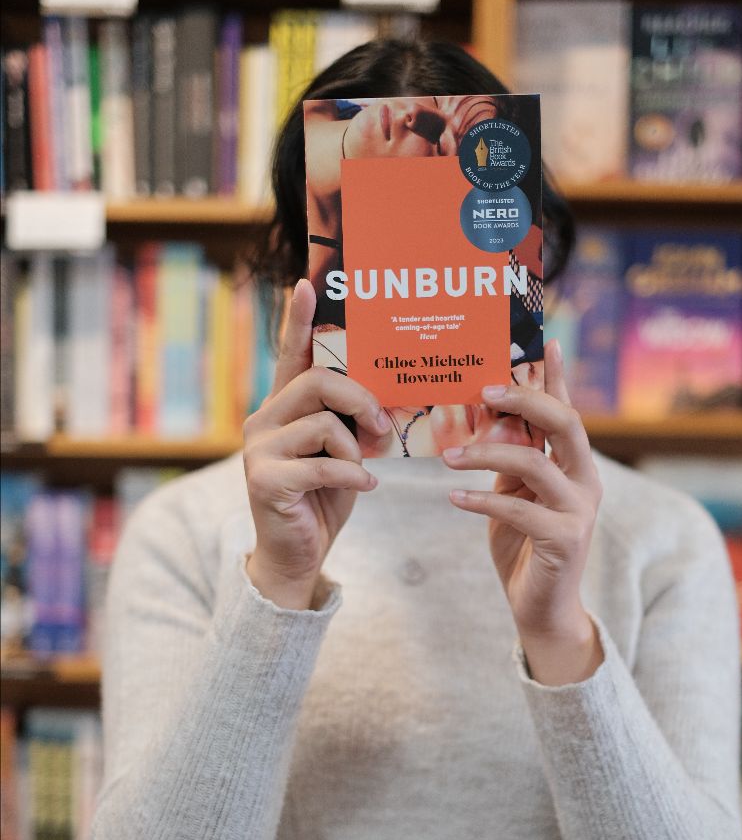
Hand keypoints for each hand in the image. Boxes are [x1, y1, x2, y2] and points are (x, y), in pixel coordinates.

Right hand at [243, 280, 389, 609]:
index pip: (291, 355)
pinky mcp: (264, 479)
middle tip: (384, 428)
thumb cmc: (324, 499)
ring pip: (324, 423)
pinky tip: (364, 488)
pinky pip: (323, 464)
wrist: (297, 554)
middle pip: (317, 382)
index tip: (305, 284)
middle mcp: (262, 420)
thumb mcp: (343, 452)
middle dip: (361, 400)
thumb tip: (382, 399)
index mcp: (281, 408)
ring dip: (356, 449)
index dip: (297, 320)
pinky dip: (353, 476)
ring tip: (362, 470)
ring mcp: (259, 449)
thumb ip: (350, 422)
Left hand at [442, 340, 603, 683]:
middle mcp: (586, 481)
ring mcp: (579, 509)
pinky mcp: (564, 538)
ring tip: (449, 456)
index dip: (557, 376)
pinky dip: (481, 498)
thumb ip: (511, 461)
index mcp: (575, 466)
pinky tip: (453, 496)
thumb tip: (488, 416)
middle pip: (564, 422)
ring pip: (534, 462)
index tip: (544, 340)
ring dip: (486, 453)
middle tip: (486, 388)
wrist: (541, 609)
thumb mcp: (515, 496)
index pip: (566, 410)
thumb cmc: (524, 548)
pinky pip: (517, 506)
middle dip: (526, 398)